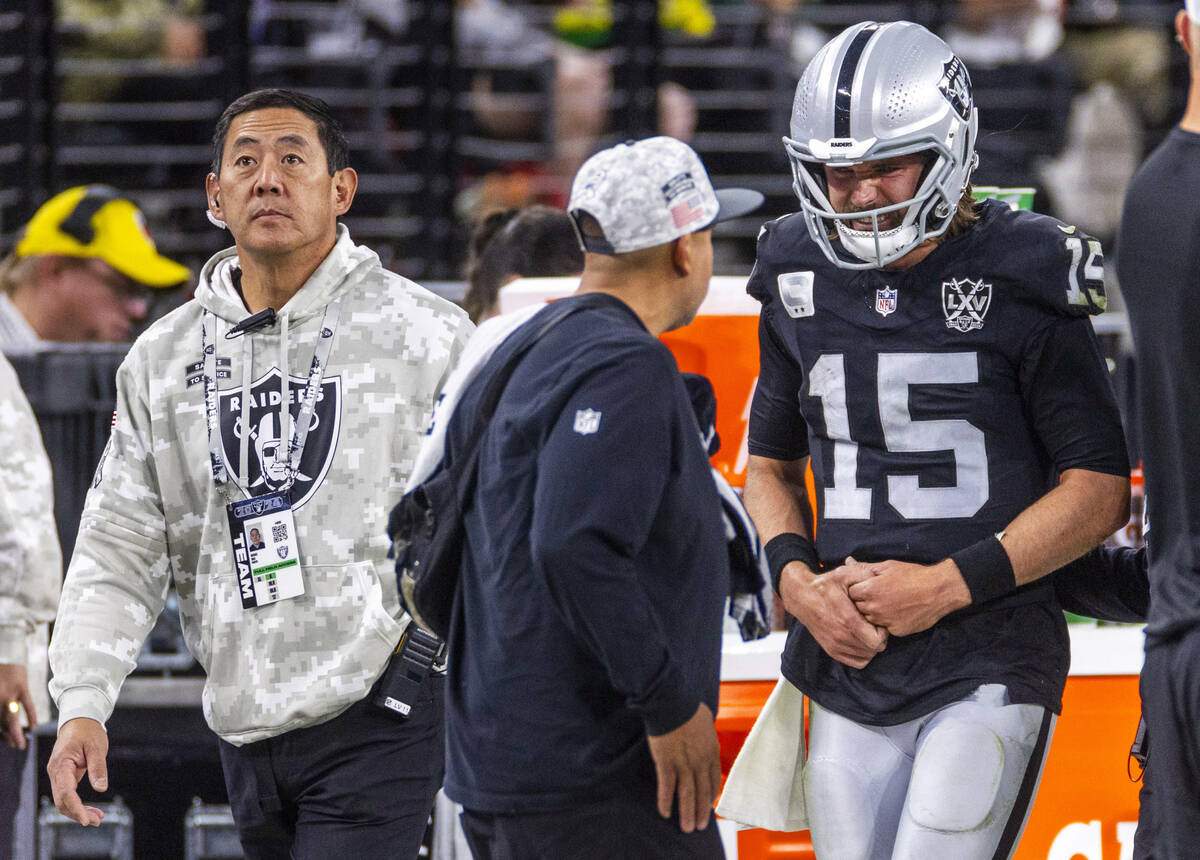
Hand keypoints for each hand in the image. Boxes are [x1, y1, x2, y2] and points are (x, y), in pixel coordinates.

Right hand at [0, 663, 36, 749]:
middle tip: (21, 746)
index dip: (32, 719)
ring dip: (7, 734)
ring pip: (1, 722)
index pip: (28, 706)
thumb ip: (23, 691)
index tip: (33, 730)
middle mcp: (7, 696)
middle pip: (12, 720)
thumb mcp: (21, 674)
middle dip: (16, 735)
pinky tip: (4, 735)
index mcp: (20, 687)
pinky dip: (1, 728)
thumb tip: (26, 712)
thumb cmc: (10, 670)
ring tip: (13, 743)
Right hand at [47, 718, 108, 825]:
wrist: (79, 721)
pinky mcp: (63, 776)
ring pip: (63, 800)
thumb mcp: (97, 747)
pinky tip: (90, 810)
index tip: (85, 820)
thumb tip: (101, 788)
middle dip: (78, 813)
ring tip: (97, 818)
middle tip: (97, 821)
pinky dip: (77, 804)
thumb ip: (98, 767)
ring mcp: (58, 775)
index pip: (65, 792)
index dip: (75, 808)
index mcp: (61, 765)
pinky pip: (67, 794)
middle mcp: (55, 772)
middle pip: (62, 801)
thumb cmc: (88, 732)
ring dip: (78, 811)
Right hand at [646, 703, 721, 833]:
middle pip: (702, 792)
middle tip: (699, 826)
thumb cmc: (688, 707)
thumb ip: (705, 734)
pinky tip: (665, 812)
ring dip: (687, 813)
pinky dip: (666, 801)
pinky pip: (667, 787)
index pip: (714, 779)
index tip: (708, 806)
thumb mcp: (705, 721)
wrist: (673, 702)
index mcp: (711, 751)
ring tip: (687, 828)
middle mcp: (700, 761)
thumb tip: (704, 732)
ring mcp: (683, 763)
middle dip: (701, 811)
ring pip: (687, 794)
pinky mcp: (666, 763)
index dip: (711, 795)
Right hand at [780, 558, 886, 668]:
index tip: (877, 620)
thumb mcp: (845, 573)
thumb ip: (865, 575)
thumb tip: (879, 581)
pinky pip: (857, 662)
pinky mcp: (831, 650)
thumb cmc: (825, 585)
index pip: (878, 641)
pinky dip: (862, 654)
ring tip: (866, 631)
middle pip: (874, 650)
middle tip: (873, 624)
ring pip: (867, 657)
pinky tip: (859, 639)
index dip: (883, 631)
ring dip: (870, 646)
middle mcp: (841, 636)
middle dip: (878, 637)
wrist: (802, 596)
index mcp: (848, 620)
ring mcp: (835, 645)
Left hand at [847, 558, 970, 636]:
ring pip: (869, 619)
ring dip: (874, 612)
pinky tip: (898, 611)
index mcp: (869, 590)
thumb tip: (847, 561)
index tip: (867, 586)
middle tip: (879, 594)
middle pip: (858, 607)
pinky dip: (888, 621)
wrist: (939, 591)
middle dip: (864, 601)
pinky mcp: (896, 631)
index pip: (850, 593)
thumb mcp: (887, 566)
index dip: (858, 588)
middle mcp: (874, 608)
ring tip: (889, 602)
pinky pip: (884, 627)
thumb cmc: (913, 575)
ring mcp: (885, 621)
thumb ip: (864, 567)